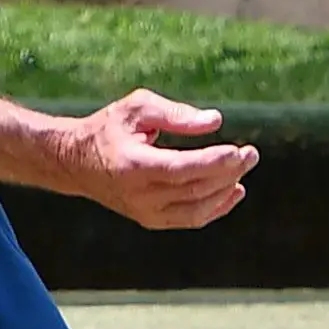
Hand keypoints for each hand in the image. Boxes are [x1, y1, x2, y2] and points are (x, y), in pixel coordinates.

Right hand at [61, 89, 257, 230]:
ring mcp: (145, 212)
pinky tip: (234, 191)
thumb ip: (175, 113)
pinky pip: (190, 219)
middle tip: (251, 154)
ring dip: (226, 190)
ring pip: (197, 209)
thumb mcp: (137, 108)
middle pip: (194, 189)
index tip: (239, 151)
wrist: (77, 163)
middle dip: (228, 172)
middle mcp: (139, 194)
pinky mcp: (151, 220)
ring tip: (243, 168)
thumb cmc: (110, 128)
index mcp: (133, 165)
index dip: (214, 162)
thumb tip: (214, 121)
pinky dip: (216, 208)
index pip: (181, 169)